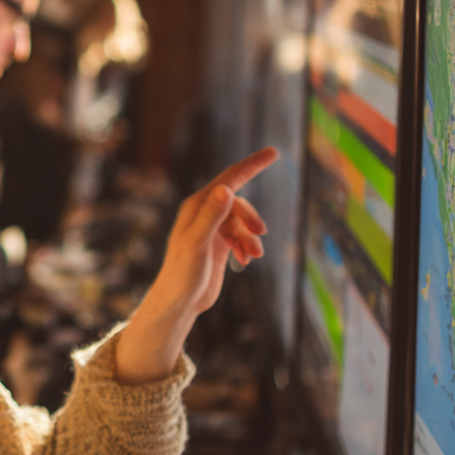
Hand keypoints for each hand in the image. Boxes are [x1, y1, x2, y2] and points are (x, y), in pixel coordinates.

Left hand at [113, 148, 277, 384]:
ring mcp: (211, 229)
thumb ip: (212, 216)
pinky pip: (240, 237)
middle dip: (252, 217)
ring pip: (242, 222)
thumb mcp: (198, 243)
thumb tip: (226, 189)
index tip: (274, 152)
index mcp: (196, 206)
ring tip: (253, 255)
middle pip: (239, 203)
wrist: (179, 301)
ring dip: (250, 237)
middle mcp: (203, 213)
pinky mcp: (218, 244)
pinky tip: (244, 262)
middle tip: (261, 233)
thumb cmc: (182, 273)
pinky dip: (246, 247)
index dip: (252, 165)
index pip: (229, 179)